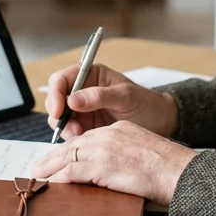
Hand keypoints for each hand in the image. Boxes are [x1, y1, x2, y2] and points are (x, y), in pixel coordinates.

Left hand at [31, 121, 196, 206]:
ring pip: (69, 156)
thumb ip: (126, 159)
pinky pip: (72, 171)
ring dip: (51, 167)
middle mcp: (110, 134)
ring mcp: (104, 148)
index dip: (72, 149)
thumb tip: (115, 175)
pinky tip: (52, 186)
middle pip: (75, 144)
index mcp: (121, 130)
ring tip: (39, 176)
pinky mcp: (101, 164)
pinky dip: (60, 179)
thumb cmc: (170, 170)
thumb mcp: (145, 156)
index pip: (89, 138)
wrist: (179, 172)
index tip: (62, 158)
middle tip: (40, 166)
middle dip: (55, 156)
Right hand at [45, 63, 177, 139]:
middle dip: (58, 114)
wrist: (160, 123)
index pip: (62, 79)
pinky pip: (69, 131)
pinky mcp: (85, 127)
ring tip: (79, 134)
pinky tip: (82, 140)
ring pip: (59, 117)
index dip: (55, 93)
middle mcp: (83, 91)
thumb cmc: (147, 103)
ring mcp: (82, 110)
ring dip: (64, 127)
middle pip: (55, 99)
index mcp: (91, 75)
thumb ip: (100, 96)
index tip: (59, 110)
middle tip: (69, 128)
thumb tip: (73, 99)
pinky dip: (70, 137)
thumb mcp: (126, 96)